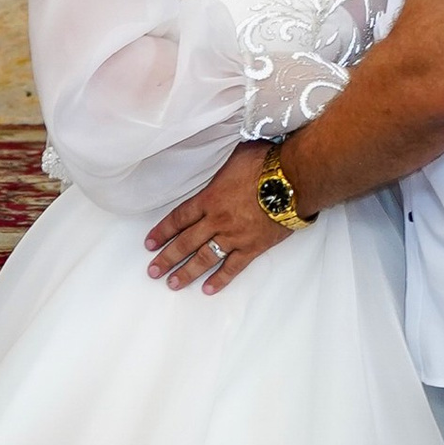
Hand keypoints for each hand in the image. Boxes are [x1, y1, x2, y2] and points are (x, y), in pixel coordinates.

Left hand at [146, 143, 293, 293]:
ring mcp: (234, 236)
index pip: (179, 218)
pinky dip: (220, 279)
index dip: (163, 231)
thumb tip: (220, 159)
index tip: (150, 244)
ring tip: (173, 284)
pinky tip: (208, 289)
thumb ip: (223, 167)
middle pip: (186, 242)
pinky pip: (233, 267)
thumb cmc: (266, 163)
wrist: (293, 180)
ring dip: (187, 272)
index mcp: (209, 198)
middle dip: (167, 258)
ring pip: (205, 258)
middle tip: (153, 272)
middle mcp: (217, 221)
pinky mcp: (253, 247)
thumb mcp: (236, 155)